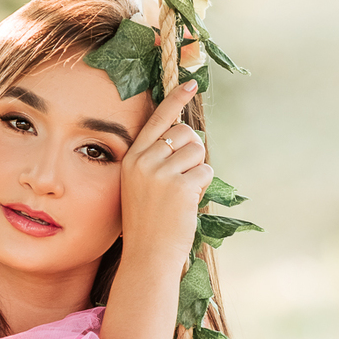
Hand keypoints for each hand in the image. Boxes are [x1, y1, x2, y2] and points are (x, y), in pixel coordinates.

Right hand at [119, 80, 213, 272]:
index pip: (157, 120)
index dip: (176, 99)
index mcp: (132, 158)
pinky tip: (188, 202)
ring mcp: (162, 173)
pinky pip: (205, 170)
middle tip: (186, 173)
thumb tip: (188, 135)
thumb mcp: (142, 184)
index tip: (191, 83)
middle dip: (193, 149)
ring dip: (198, 169)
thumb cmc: (148, 221)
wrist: (148, 254)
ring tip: (183, 192)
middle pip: (184, 133)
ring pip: (198, 150)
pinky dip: (203, 186)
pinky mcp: (181, 186)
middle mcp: (144, 161)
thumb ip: (158, 159)